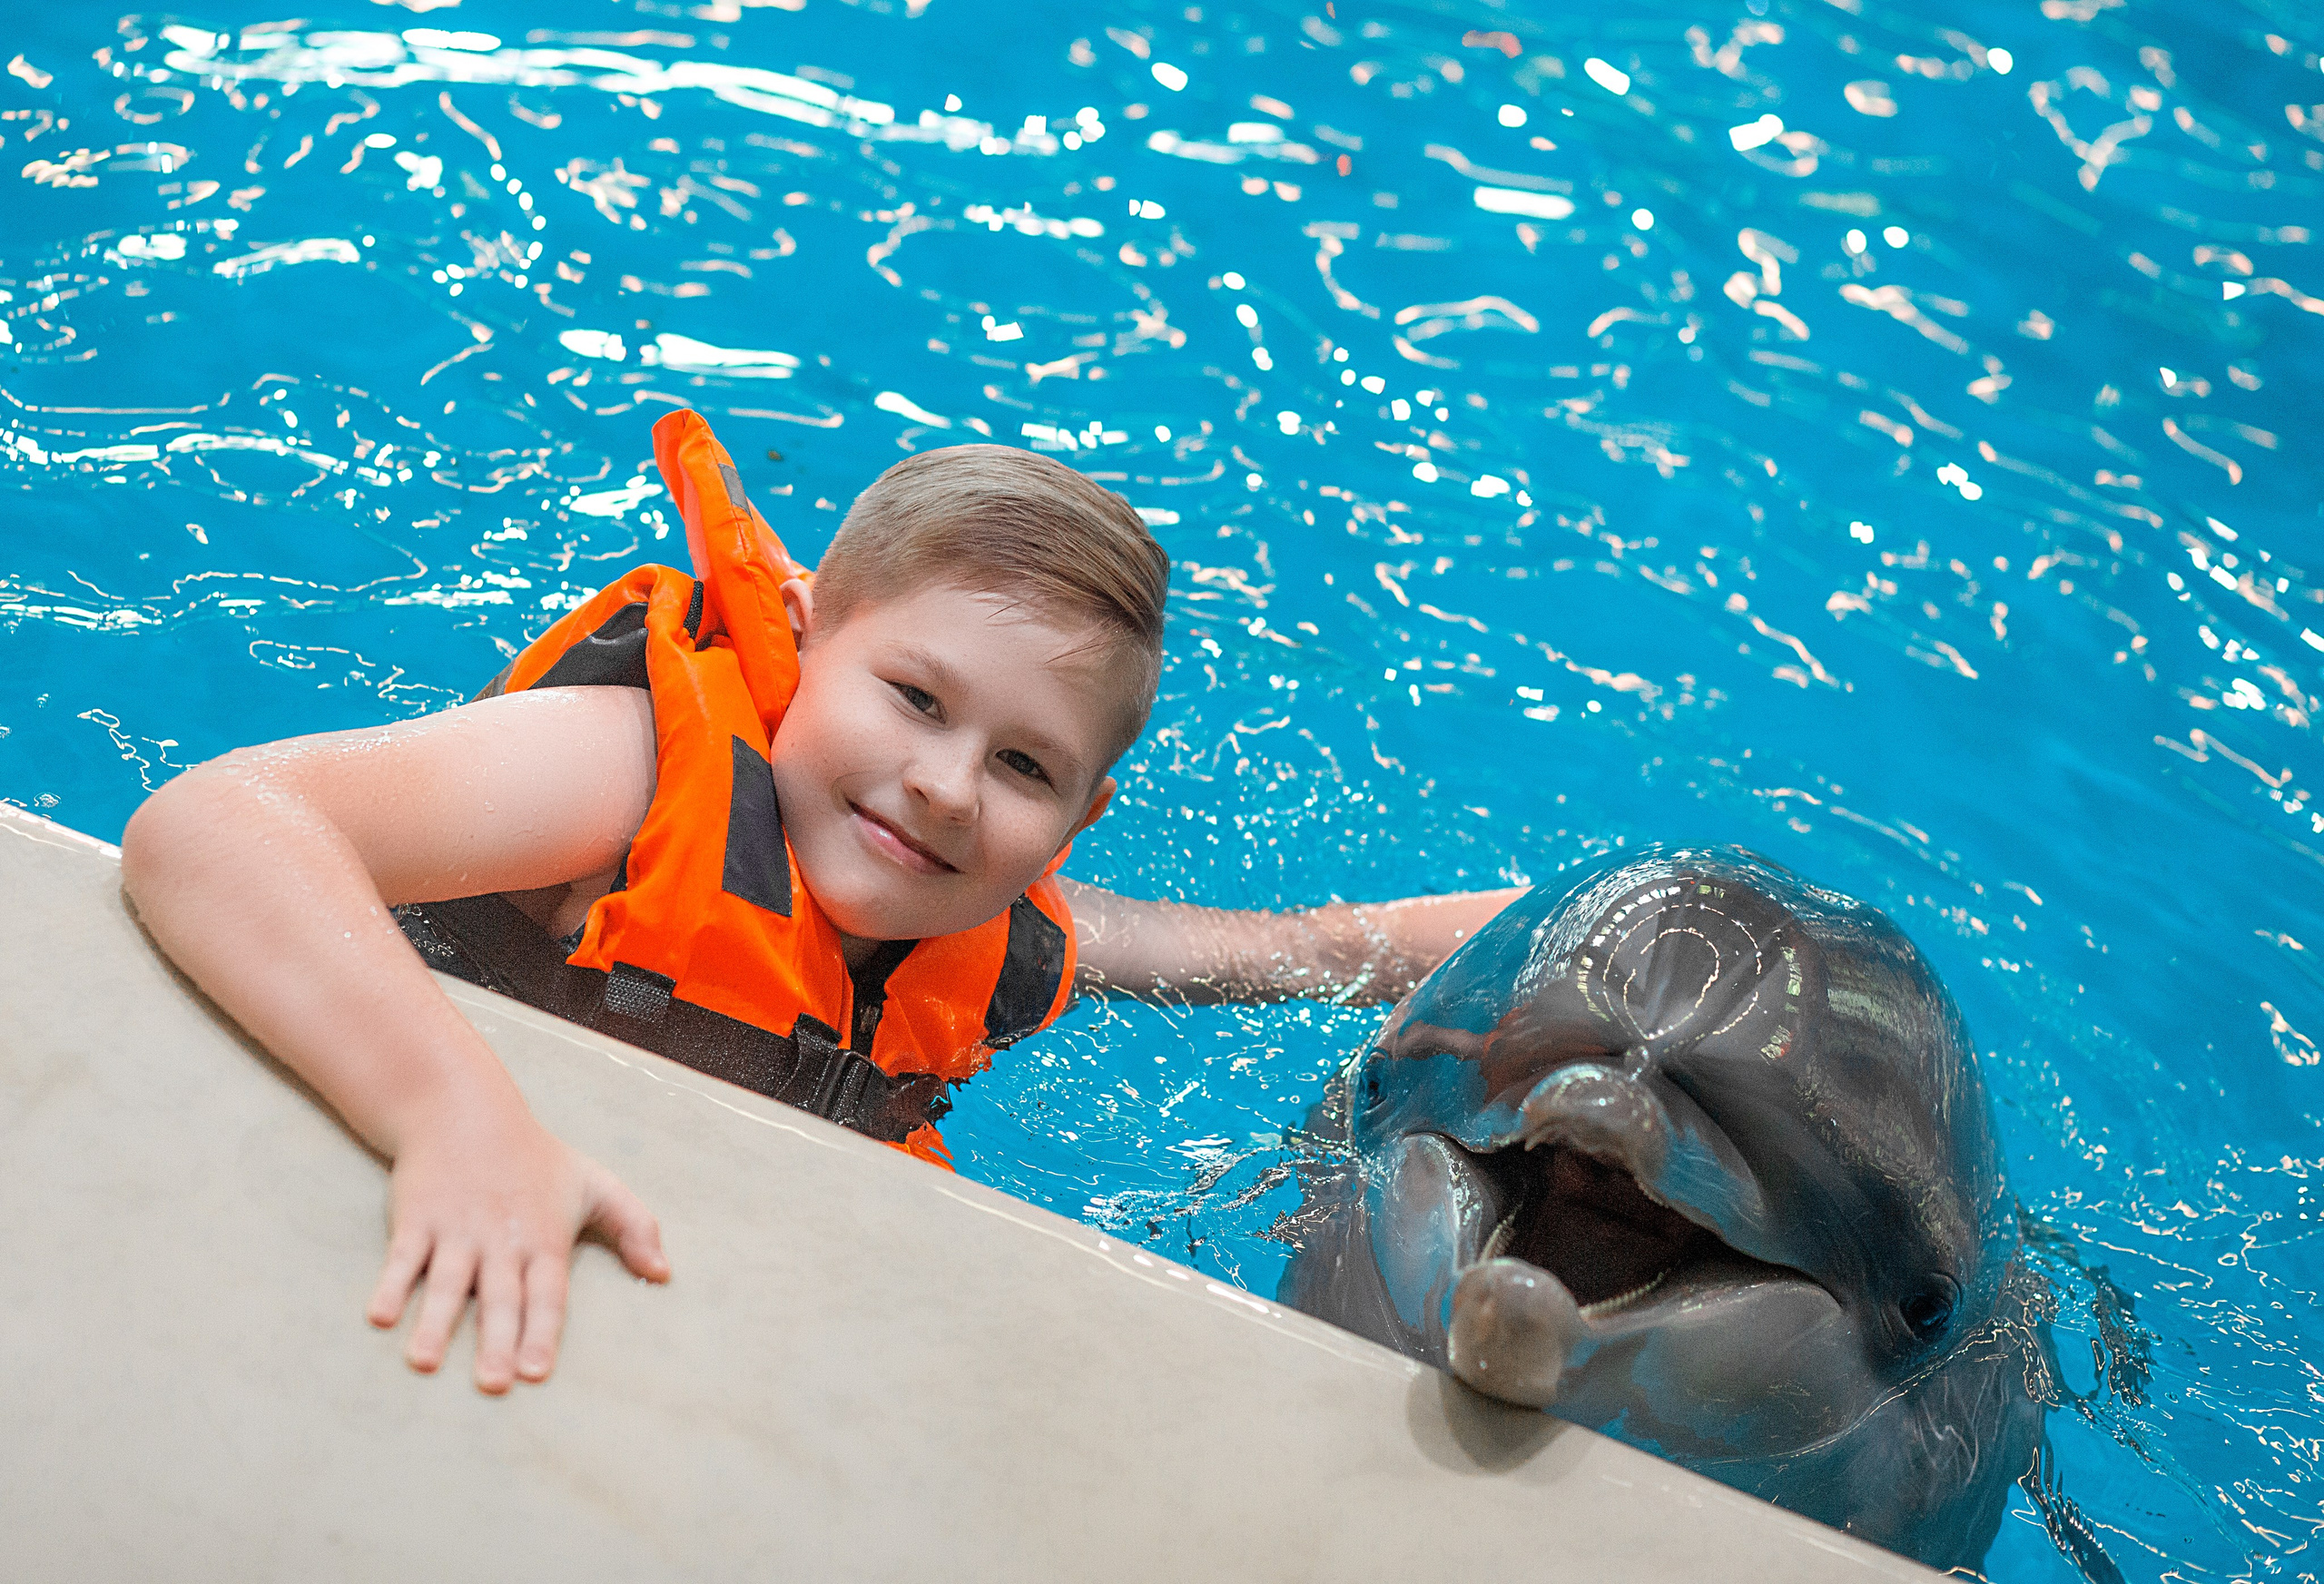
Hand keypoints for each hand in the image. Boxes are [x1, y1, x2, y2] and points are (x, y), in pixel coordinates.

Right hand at [364, 1101, 668, 1392]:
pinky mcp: (417, 1219)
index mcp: (544, 1238)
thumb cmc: (537, 1159)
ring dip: (434, 1322)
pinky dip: (391, 1285)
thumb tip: (664, 1273)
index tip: (537, 1372)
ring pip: (445, 1282)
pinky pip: (403, 1258)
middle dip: (497, 1340)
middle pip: (499, 1297)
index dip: (542, 1331)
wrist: (466, 1112)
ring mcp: (456, 1230)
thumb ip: (635, 1226)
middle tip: (493, 1384)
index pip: (547, 1293)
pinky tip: (380, 1317)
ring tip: (424, 1362)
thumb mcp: (595, 1183)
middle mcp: (500, 1240)